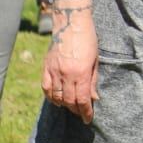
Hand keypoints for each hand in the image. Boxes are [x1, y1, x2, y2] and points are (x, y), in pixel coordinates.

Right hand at [42, 0, 98, 124]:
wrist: (72, 24)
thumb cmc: (89, 40)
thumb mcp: (96, 59)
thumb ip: (94, 80)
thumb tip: (94, 98)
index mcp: (82, 72)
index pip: (83, 99)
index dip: (86, 111)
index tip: (88, 118)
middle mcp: (67, 74)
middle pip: (69, 100)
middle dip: (76, 110)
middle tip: (81, 113)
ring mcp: (54, 71)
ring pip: (56, 96)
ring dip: (64, 105)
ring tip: (71, 107)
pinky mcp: (46, 68)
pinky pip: (46, 88)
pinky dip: (50, 97)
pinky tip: (56, 100)